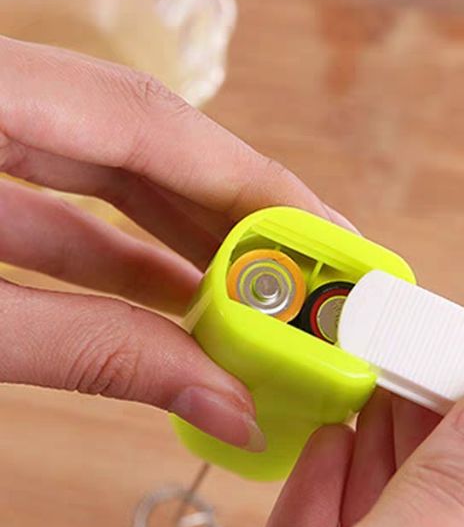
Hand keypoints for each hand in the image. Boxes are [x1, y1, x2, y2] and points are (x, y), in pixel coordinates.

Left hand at [0, 35, 350, 449]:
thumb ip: (92, 355)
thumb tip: (227, 404)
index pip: (154, 122)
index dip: (256, 183)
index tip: (331, 241)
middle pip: (153, 144)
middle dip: (240, 217)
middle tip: (310, 285)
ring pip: (117, 175)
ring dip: (190, 243)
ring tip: (258, 306)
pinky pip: (69, 206)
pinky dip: (127, 257)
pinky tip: (174, 302)